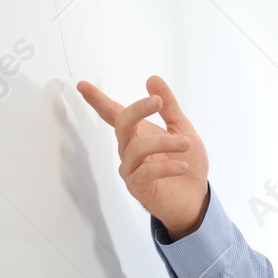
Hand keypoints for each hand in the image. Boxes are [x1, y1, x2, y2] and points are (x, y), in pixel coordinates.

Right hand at [74, 75, 208, 238]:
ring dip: (163, 142)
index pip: (113, 113)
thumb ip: (169, 107)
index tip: (81, 85)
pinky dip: (167, 167)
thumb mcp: (183, 129)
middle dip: (137, 110)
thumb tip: (152, 79)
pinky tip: (182, 166)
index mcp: (138, 133)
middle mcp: (129, 149)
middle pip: (122, 124)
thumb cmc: (188, 163)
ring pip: (136, 148)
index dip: (97, 100)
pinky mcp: (138, 187)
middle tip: (158, 101)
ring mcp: (131, 169)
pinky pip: (146, 172)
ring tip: (185, 143)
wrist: (196, 198)